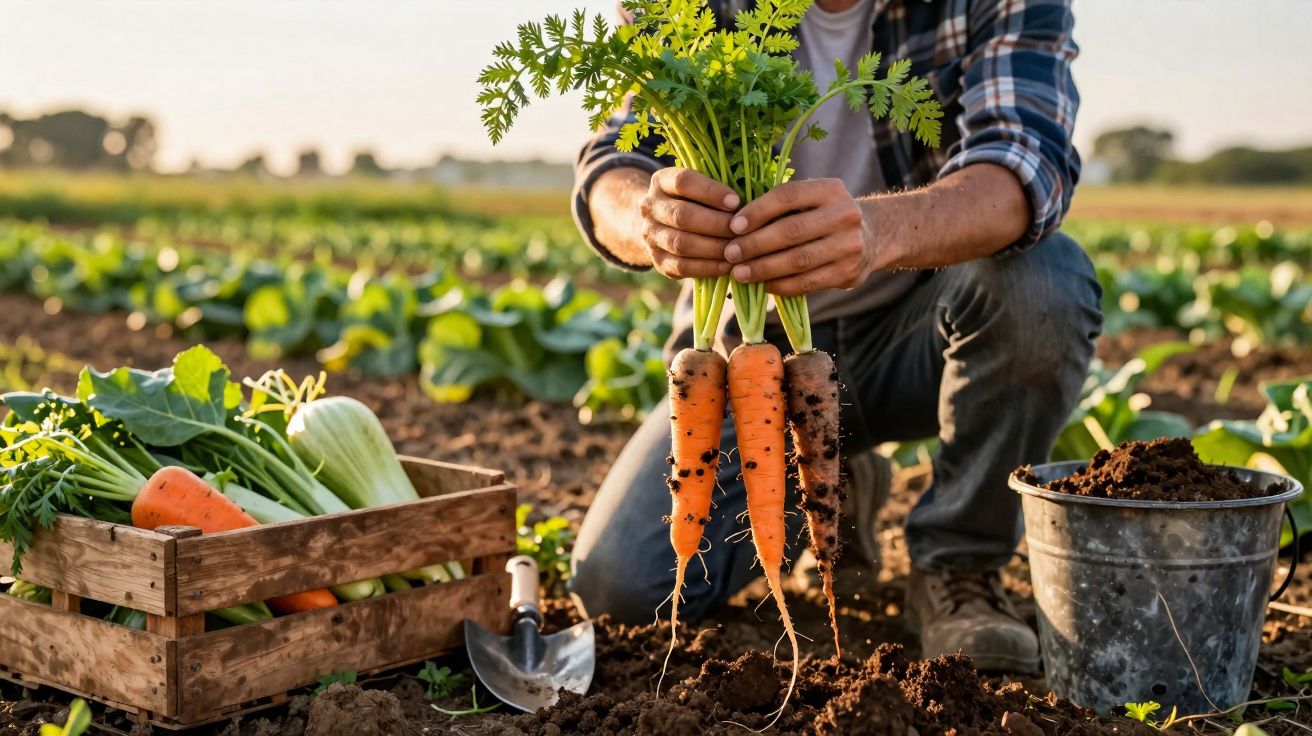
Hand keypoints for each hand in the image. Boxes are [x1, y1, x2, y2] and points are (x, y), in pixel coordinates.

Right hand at [639, 168, 740, 278]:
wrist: (665, 224)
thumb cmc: (695, 201)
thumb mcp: (701, 187)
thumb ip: (718, 191)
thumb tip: (749, 203)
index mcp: (662, 181)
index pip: (683, 182)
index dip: (710, 192)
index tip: (736, 202)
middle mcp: (650, 206)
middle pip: (681, 215)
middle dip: (716, 224)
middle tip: (740, 230)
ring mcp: (650, 235)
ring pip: (680, 243)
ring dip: (713, 247)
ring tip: (737, 249)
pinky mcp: (657, 260)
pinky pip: (681, 266)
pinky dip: (707, 267)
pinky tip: (727, 265)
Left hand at [724, 178, 886, 296]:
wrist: (872, 237)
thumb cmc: (825, 216)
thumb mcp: (812, 201)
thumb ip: (782, 207)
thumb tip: (735, 226)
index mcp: (831, 190)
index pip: (787, 197)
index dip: (757, 211)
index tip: (733, 226)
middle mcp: (844, 214)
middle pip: (791, 231)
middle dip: (755, 244)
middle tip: (730, 254)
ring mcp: (849, 245)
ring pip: (798, 260)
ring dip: (764, 269)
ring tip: (740, 273)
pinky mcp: (848, 272)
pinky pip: (808, 282)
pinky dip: (781, 285)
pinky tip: (763, 285)